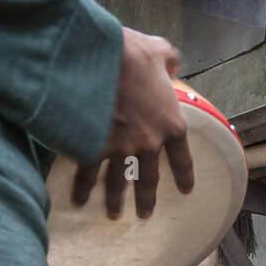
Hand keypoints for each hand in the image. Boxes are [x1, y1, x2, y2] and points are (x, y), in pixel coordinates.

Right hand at [72, 28, 194, 218]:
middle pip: (149, 178)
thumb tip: (173, 61)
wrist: (95, 56)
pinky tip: (79, 201)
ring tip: (114, 215)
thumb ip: (169, 59)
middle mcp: (149, 143)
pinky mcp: (94, 148)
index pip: (182, 158)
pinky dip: (83, 189)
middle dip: (146, 199)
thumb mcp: (157, 51)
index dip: (184, 175)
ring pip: (118, 182)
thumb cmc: (128, 51)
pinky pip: (88, 174)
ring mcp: (121, 149)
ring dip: (115, 201)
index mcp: (171, 123)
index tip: (185, 191)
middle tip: (145, 214)